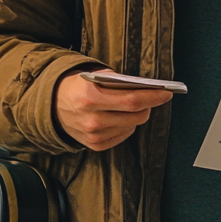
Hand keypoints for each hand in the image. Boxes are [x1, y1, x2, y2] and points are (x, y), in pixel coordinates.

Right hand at [55, 68, 172, 150]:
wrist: (53, 105)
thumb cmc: (79, 86)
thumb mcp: (95, 76)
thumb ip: (118, 81)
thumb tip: (146, 87)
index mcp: (90, 99)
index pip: (132, 100)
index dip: (153, 97)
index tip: (168, 93)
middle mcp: (92, 120)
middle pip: (135, 116)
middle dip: (149, 106)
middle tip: (154, 97)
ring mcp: (93, 136)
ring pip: (131, 126)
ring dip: (137, 115)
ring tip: (134, 105)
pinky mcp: (95, 145)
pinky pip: (123, 136)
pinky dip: (127, 125)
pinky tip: (121, 117)